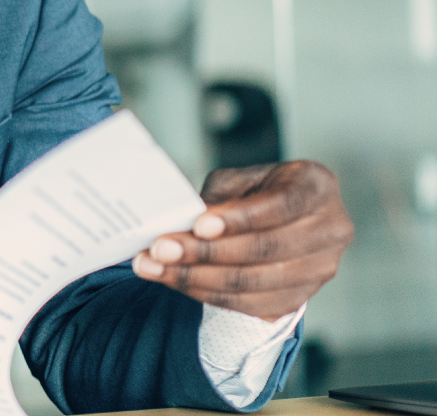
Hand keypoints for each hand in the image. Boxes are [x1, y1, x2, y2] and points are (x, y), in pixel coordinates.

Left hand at [131, 160, 353, 319]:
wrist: (281, 219)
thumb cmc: (257, 191)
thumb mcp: (240, 180)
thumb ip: (219, 198)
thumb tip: (180, 223)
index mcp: (317, 187)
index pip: (280, 205)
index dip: (238, 218)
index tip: (198, 224)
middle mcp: (331, 229)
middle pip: (265, 249)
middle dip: (205, 252)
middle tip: (160, 249)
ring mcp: (321, 269)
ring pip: (254, 282)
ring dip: (196, 278)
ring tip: (154, 267)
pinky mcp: (301, 298)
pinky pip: (250, 304)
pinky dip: (206, 294)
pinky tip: (174, 281)